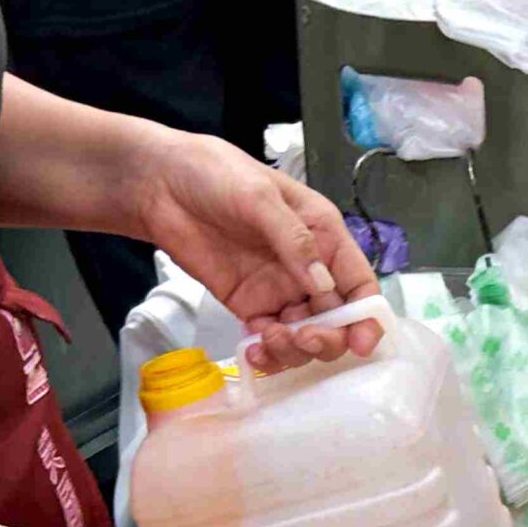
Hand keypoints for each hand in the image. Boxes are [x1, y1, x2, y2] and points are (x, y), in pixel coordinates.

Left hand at [138, 131, 382, 371]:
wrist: (160, 183)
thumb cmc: (215, 174)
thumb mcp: (260, 198)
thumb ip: (294, 241)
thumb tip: (323, 287)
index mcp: (323, 236)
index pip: (359, 284)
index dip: (367, 316)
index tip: (361, 343)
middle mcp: (308, 268)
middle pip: (337, 319)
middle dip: (328, 338)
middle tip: (304, 338)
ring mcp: (278, 290)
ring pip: (305, 336)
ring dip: (295, 349)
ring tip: (269, 339)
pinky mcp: (248, 306)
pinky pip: (270, 339)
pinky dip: (268, 352)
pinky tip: (254, 349)